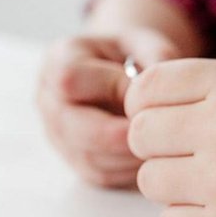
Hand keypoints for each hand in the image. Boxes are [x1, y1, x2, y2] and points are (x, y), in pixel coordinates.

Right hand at [37, 27, 181, 187]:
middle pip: (73, 128)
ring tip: (163, 143)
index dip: (111, 88)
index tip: (145, 93)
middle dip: (120, 133)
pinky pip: (100, 175)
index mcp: (58, 61)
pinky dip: (130, 170)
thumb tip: (166, 89)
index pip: (70, 80)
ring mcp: (58, 135)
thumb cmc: (132, 54)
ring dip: (130, 155)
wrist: (121, 73)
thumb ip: (156, 54)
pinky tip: (154, 156)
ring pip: (88, 158)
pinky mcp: (76, 161)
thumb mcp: (143, 41)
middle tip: (157, 130)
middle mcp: (49, 100)